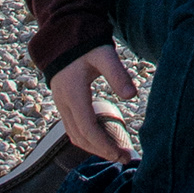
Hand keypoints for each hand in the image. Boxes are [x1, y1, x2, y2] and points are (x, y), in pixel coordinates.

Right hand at [49, 43, 137, 159]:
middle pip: (79, 137)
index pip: (87, 128)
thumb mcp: (104, 54)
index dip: (103, 145)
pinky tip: (105, 138)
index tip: (120, 154)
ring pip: (74, 135)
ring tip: (116, 152)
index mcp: (73, 93)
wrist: (62, 34)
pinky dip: (88, 138)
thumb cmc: (85, 43)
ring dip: (93, 147)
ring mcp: (61, 104)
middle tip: (123, 158)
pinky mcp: (63, 103)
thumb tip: (132, 96)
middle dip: (100, 151)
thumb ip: (118, 74)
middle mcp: (64, 102)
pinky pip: (73, 127)